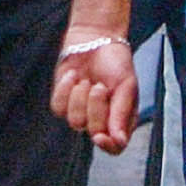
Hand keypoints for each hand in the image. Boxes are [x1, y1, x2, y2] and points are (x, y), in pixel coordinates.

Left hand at [51, 31, 136, 151]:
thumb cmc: (116, 61)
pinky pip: (58, 108)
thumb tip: (119, 141)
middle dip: (95, 108)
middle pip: (94, 133)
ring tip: (87, 79)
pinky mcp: (62, 102)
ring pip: (75, 122)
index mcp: (121, 119)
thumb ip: (122, 113)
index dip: (107, 146)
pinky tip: (73, 75)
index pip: (115, 147)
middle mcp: (101, 120)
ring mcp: (80, 112)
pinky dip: (65, 90)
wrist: (95, 38)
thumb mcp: (126, 85)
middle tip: (99, 86)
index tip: (100, 136)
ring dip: (79, 98)